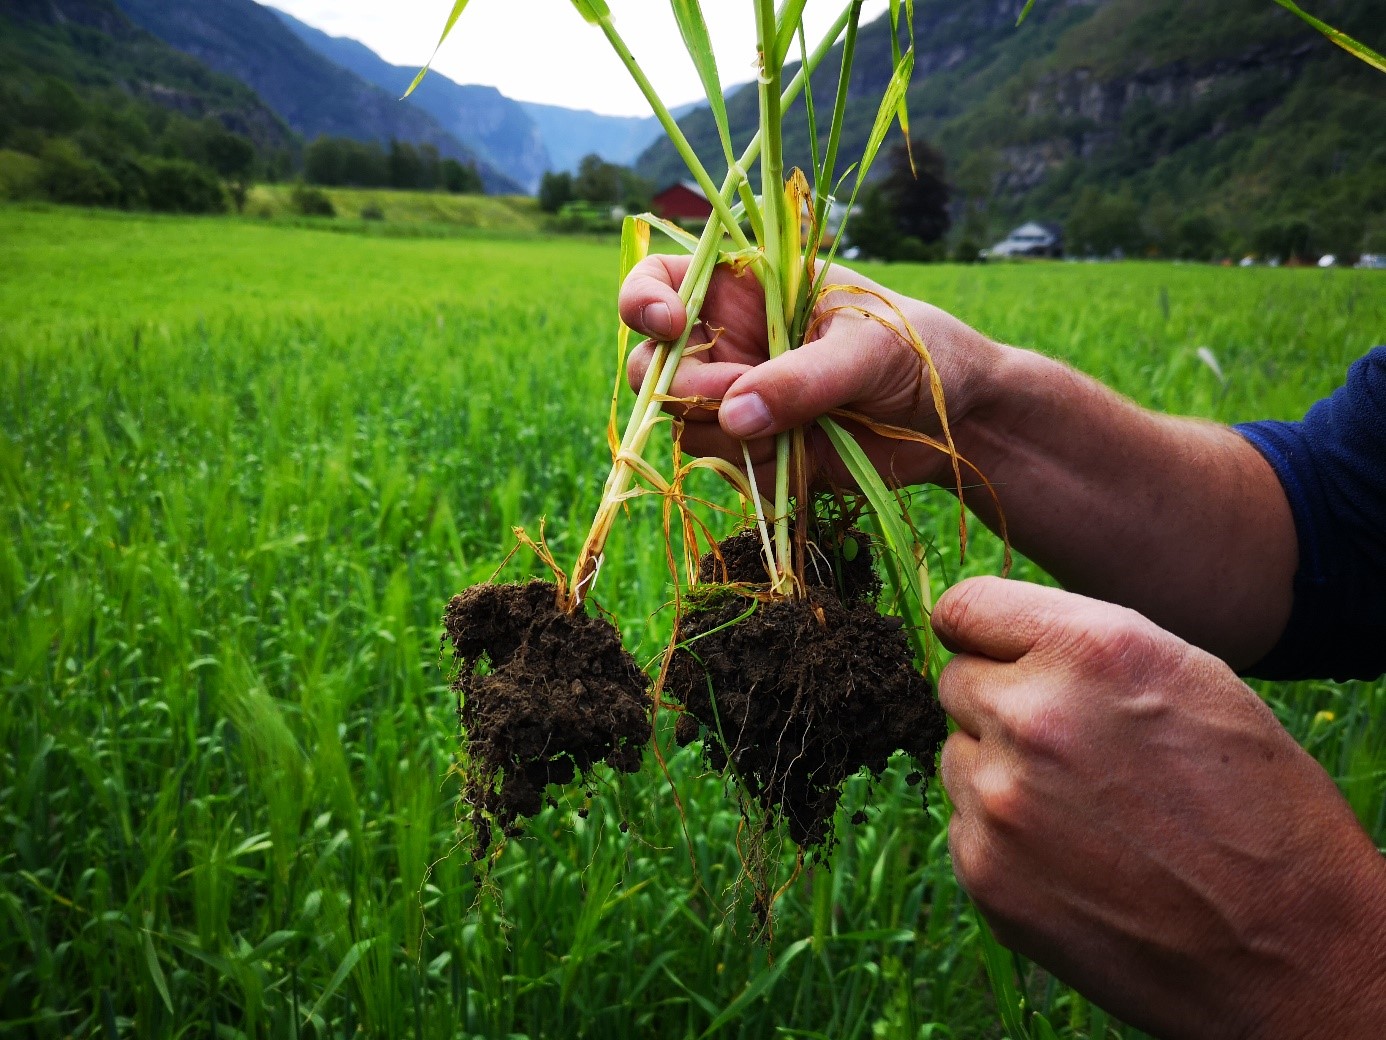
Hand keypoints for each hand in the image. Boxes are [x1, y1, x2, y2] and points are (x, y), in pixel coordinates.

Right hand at [617, 255, 1001, 489]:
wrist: (958, 421)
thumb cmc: (919, 350)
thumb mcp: (868, 350)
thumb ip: (804, 378)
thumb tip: (733, 414)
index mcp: (748, 289)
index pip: (662, 282)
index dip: (644, 300)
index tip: (668, 323)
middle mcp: (731, 343)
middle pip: (654, 363)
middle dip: (681, 386)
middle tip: (731, 401)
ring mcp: (740, 400)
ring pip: (684, 423)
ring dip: (724, 434)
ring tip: (793, 431)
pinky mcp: (757, 451)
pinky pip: (726, 466)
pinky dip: (755, 467)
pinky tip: (804, 456)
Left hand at [933, 576, 1385, 1038]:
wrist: (1291, 948)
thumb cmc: (1259, 806)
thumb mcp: (1192, 681)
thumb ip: (1082, 646)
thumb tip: (996, 638)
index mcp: (1092, 650)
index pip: (965, 607)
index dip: (980, 631)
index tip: (990, 650)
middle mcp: (1033, 715)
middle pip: (957, 682)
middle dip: (998, 704)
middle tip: (1068, 747)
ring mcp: (1000, 799)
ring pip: (957, 756)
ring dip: (998, 771)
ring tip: (1084, 810)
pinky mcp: (984, 871)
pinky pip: (965, 826)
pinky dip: (1003, 838)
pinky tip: (1075, 860)